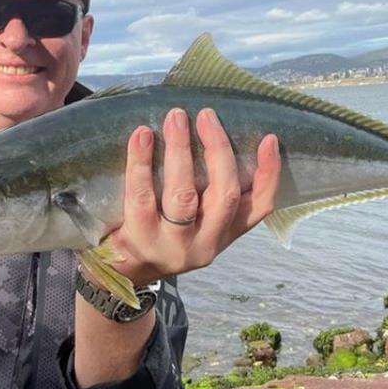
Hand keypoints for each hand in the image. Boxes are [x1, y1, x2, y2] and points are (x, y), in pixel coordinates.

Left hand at [108, 107, 280, 284]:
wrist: (118, 272)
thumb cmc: (159, 234)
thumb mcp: (194, 225)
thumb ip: (210, 195)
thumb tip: (216, 137)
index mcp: (223, 234)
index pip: (259, 207)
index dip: (269, 174)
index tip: (269, 140)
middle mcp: (204, 243)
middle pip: (224, 195)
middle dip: (218, 150)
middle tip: (206, 115)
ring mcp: (172, 244)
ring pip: (184, 194)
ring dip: (181, 150)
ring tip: (175, 118)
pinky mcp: (140, 238)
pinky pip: (142, 194)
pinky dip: (141, 161)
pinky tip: (142, 136)